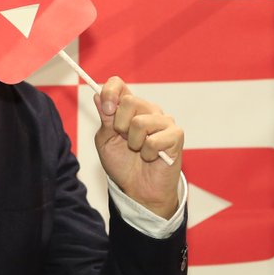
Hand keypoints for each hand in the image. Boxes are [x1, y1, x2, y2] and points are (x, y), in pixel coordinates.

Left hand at [93, 76, 183, 217]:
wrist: (138, 190)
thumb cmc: (123, 165)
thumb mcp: (106, 141)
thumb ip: (105, 119)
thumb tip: (97, 95)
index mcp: (129, 108)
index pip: (119, 84)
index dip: (110, 92)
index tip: (106, 110)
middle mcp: (148, 110)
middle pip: (130, 101)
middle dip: (120, 126)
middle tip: (125, 140)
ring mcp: (164, 121)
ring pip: (140, 122)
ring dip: (133, 143)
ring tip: (139, 151)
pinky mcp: (176, 135)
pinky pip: (153, 140)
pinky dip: (147, 153)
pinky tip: (151, 157)